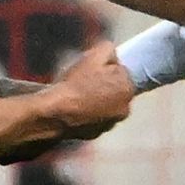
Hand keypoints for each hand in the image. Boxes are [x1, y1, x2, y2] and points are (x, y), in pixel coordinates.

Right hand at [0, 49, 133, 164]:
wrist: (56, 111)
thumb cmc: (76, 82)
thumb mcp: (95, 55)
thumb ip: (110, 50)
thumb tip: (113, 56)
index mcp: (128, 89)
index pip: (120, 72)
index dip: (106, 69)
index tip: (91, 71)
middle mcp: (125, 109)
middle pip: (115, 90)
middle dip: (104, 86)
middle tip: (84, 82)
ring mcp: (111, 124)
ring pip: (105, 106)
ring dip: (97, 101)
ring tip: (78, 95)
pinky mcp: (96, 135)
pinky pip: (95, 119)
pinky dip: (88, 114)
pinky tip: (75, 108)